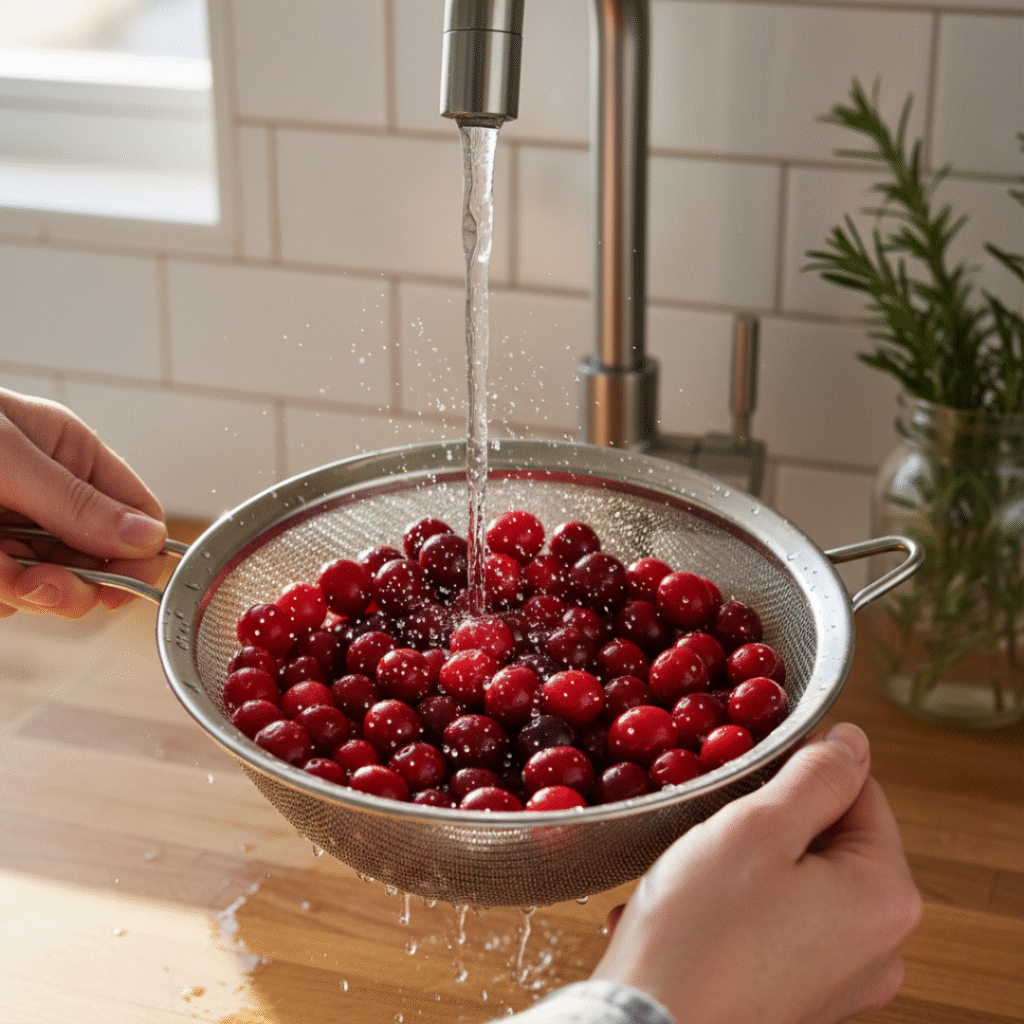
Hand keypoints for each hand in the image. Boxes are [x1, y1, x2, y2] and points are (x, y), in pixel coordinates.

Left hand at [0, 388, 167, 618]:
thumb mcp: (9, 458)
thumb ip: (76, 502)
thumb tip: (149, 538)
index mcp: (72, 455)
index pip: (138, 512)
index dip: (140, 555)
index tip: (125, 586)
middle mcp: (51, 493)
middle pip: (98, 559)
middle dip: (71, 581)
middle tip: (38, 585)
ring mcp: (17, 525)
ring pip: (52, 583)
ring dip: (24, 590)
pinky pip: (11, 594)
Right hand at [592, 723, 920, 1023]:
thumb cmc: (701, 933)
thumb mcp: (757, 827)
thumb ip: (815, 776)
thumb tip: (852, 742)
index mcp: (886, 896)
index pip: (860, 790)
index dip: (799, 770)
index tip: (746, 776)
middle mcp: (878, 945)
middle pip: (828, 838)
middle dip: (765, 822)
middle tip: (712, 826)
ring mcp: (839, 979)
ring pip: (793, 879)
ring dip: (740, 863)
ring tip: (689, 874)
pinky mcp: (798, 998)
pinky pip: (773, 925)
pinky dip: (731, 909)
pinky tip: (684, 912)